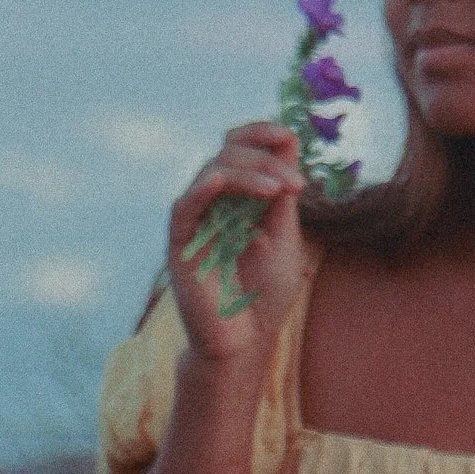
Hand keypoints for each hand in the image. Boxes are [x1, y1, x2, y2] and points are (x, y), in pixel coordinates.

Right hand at [166, 122, 310, 364]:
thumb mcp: (284, 235)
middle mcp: (213, 201)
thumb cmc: (264, 292)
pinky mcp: (180, 242)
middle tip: (294, 183)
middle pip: (228, 152)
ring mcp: (195, 219)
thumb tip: (289, 141)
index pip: (242, 146)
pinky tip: (221, 183)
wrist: (245, 340)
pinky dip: (202, 189)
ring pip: (211, 172)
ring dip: (247, 173)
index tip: (290, 136)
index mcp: (238, 196)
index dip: (262, 133)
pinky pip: (185, 206)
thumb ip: (281, 193)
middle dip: (264, 158)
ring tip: (278, 190)